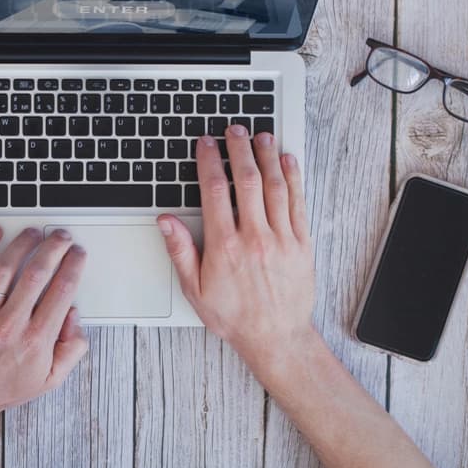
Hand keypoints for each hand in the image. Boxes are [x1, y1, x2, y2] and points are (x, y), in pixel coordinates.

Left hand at [0, 227, 88, 438]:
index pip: (62, 291)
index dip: (74, 266)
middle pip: (38, 273)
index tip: (78, 254)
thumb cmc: (2, 387)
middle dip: (54, 248)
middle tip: (61, 236)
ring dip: (23, 243)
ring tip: (33, 232)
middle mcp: (11, 324)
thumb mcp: (49, 380)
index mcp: (36, 340)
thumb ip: (71, 350)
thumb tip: (75, 317)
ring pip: (6, 267)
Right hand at [157, 126, 315, 370]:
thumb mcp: (195, 289)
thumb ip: (180, 250)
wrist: (275, 338)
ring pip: (275, 185)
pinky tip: (287, 161)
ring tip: (260, 136)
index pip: (215, 189)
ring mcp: (281, 238)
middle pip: (247, 179)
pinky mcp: (302, 243)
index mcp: (225, 245)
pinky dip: (293, 178)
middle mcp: (254, 237)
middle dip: (239, 148)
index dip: (209, 161)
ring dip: (266, 156)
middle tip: (234, 130)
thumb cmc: (234, 316)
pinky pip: (298, 202)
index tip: (206, 144)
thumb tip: (165, 221)